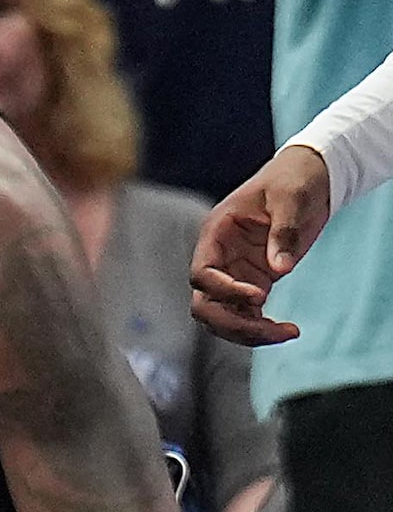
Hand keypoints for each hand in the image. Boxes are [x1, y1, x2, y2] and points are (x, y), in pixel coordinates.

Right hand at [191, 144, 332, 345]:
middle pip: (206, 305)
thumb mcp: (290, 197)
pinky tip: (287, 331)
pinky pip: (248, 315)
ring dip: (249, 332)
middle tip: (268, 331)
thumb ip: (283, 231)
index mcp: (216, 234)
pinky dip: (262, 329)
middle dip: (233, 323)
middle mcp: (219, 259)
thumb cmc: (293, 179)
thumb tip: (280, 268)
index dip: (224, 289)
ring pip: (224, 317)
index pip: (201, 273)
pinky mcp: (254, 283)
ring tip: (286, 334)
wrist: (310, 177)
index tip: (261, 295)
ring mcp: (234, 274)